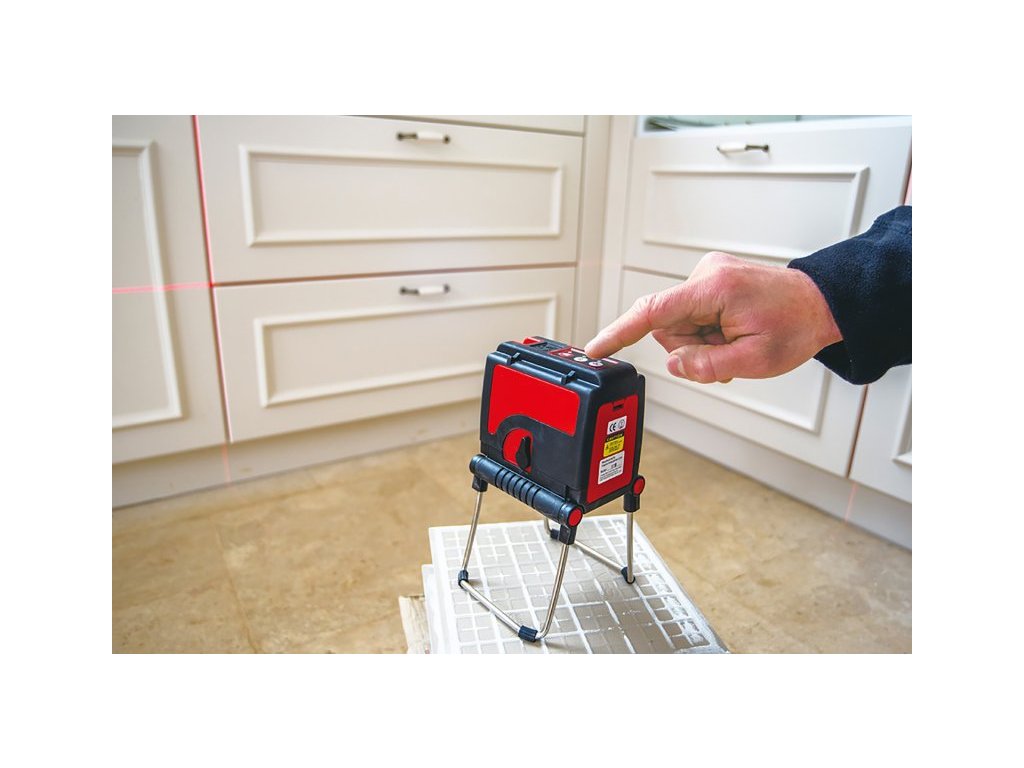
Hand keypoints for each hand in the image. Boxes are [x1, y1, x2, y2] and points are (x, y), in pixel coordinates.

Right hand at [584, 252, 841, 382]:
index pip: (652, 311)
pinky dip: (707, 332)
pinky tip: (732, 332)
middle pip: (667, 327)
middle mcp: (705, 274)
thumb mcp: (754, 361)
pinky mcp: (710, 280)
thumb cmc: (795, 326)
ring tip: (735, 342)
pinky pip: (691, 316)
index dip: (619, 333)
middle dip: (690, 349)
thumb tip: (674, 365)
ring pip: (678, 326)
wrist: (821, 304)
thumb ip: (706, 366)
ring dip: (701, 343)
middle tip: (728, 353)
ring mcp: (707, 275)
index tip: (595, 350)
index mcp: (713, 289)